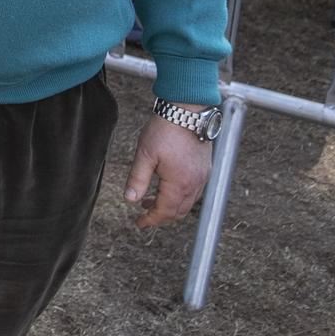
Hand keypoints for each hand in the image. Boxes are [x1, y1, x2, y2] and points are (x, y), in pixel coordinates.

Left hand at [124, 113, 212, 228]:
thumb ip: (137, 179)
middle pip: (179, 212)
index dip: (151, 220)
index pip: (165, 212)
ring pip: (187, 203)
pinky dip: (179, 196)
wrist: (187, 112)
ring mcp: (202, 177)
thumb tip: (130, 200)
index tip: (140, 224)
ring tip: (149, 200)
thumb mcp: (144, 154)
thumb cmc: (165, 130)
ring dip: (170, 206)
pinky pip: (193, 192)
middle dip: (161, 216)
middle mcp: (195, 184)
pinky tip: (166, 187)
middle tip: (144, 215)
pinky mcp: (204, 169)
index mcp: (179, 184)